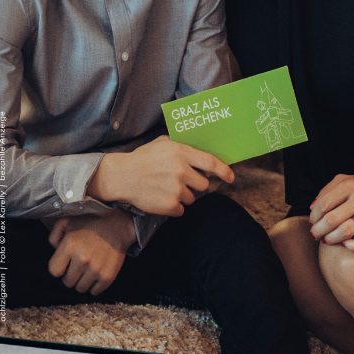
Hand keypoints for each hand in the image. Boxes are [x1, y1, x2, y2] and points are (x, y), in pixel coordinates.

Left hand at [47, 211, 132, 295]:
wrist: (117, 226)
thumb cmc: (90, 224)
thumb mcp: (67, 222)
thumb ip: (54, 236)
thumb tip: (54, 252)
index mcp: (70, 246)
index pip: (54, 271)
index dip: (59, 267)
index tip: (65, 263)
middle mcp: (82, 259)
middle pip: (67, 282)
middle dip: (70, 274)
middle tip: (77, 265)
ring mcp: (95, 270)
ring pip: (80, 289)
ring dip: (81, 281)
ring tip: (87, 269)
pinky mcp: (107, 277)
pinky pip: (94, 292)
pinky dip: (94, 285)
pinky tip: (95, 273)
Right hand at [91, 136, 232, 216]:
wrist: (122, 176)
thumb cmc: (142, 158)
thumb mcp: (162, 143)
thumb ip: (182, 146)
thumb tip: (201, 151)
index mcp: (181, 152)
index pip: (210, 162)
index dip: (224, 171)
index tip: (231, 177)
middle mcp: (181, 170)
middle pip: (203, 184)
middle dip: (195, 184)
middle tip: (181, 181)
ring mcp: (176, 189)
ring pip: (192, 198)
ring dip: (183, 195)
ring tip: (166, 188)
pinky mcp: (170, 205)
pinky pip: (181, 209)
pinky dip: (174, 206)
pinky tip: (161, 197)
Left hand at [309, 174, 353, 251]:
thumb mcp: (342, 182)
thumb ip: (326, 192)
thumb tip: (313, 208)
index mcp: (351, 184)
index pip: (324, 205)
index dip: (314, 216)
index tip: (313, 222)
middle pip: (332, 220)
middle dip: (319, 230)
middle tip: (316, 234)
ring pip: (345, 232)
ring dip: (331, 239)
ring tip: (327, 239)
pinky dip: (351, 247)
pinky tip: (345, 244)